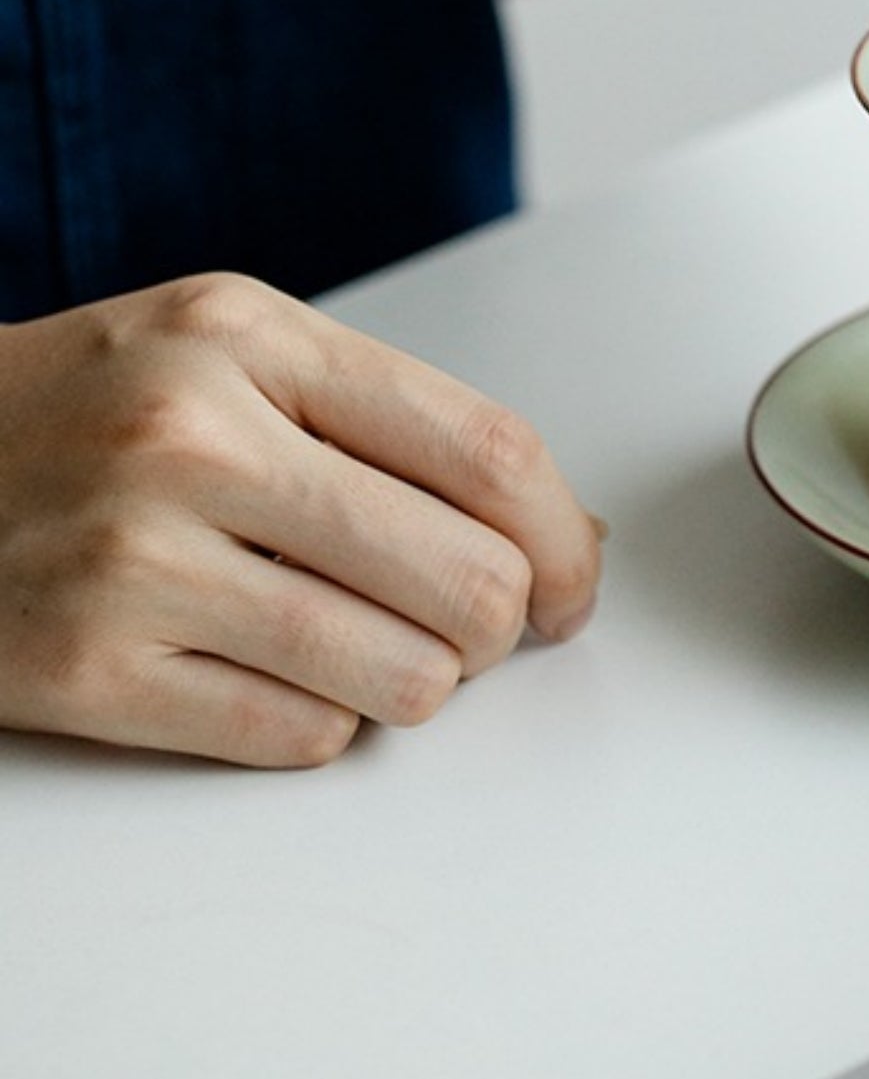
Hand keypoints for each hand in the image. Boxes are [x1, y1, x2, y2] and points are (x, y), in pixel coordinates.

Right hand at [0, 274, 601, 766]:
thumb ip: (396, 424)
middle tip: (472, 625)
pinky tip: (281, 672)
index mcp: (250, 340)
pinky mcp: (83, 673)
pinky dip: (324, 723)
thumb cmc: (92, 409)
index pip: (486, 450)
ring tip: (371, 644)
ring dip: (418, 681)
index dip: (562, 537)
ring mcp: (133, 561)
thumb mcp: (238, 354)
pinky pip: (302, 739)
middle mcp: (193, 440)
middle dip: (500, 626)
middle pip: (467, 579)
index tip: (574, 582)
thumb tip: (562, 533)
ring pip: (401, 677)